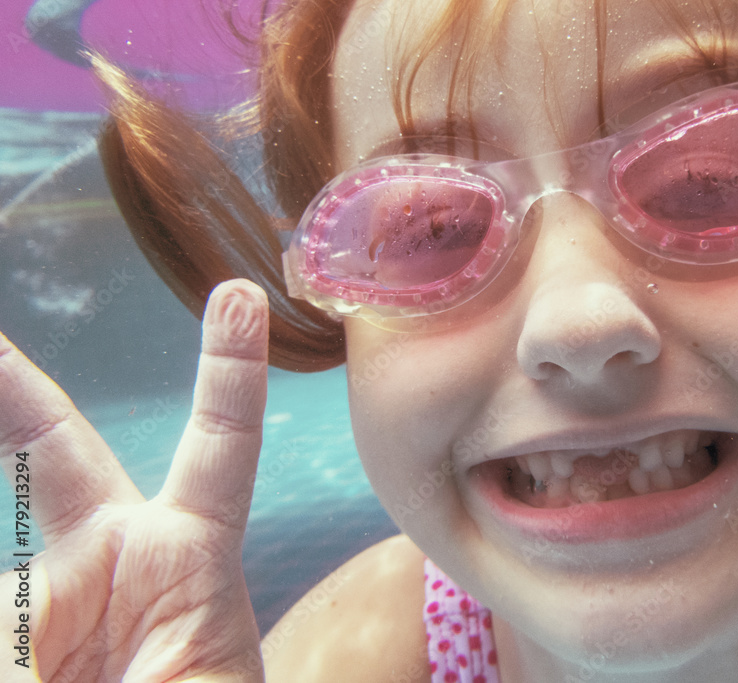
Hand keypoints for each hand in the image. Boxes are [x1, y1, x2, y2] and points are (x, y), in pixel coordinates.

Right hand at [0, 280, 269, 681]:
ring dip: (17, 632)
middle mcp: (115, 556)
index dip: (229, 370)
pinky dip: (5, 638)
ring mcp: (49, 595)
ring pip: (6, 585)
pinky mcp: (12, 625)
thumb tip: (12, 638)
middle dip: (11, 384)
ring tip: (57, 659)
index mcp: (188, 556)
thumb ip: (55, 639)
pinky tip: (20, 647)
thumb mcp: (187, 682)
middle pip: (57, 446)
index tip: (239, 294)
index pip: (220, 444)